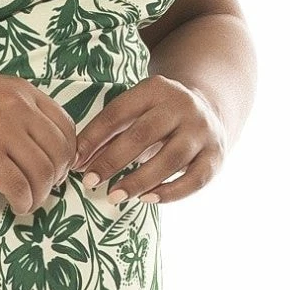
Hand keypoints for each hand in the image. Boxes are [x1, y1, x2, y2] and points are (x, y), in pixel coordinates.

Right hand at [0, 71, 77, 221]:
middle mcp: (16, 106)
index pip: (65, 126)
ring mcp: (0, 129)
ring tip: (29, 202)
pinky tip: (17, 207)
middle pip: (58, 152)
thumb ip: (12, 109)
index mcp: (19, 90)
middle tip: (43, 190)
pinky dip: (23, 202)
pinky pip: (18, 186)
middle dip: (55, 178)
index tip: (56, 169)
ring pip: (42, 172)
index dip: (67, 154)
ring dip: (40, 194)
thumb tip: (35, 143)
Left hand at [72, 73, 227, 206]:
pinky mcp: (216, 156)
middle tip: (90, 182)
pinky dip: (170, 193)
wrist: (209, 110)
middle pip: (144, 135)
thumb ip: (109, 132)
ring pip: (170, 159)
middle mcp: (182, 106)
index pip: (118, 112)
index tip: (74, 161)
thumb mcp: (136, 111)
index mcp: (156, 89)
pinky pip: (194, 179)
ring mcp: (202, 131)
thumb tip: (78, 162)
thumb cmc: (157, 117)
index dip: (94, 137)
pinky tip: (147, 199)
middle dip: (112, 161)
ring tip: (114, 196)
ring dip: (139, 181)